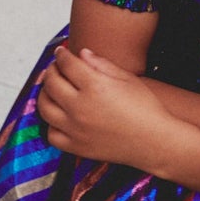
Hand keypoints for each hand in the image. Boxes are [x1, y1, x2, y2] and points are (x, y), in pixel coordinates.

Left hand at [38, 45, 171, 169]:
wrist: (155, 142)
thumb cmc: (146, 109)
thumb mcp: (127, 79)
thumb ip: (102, 64)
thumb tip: (82, 53)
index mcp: (95, 86)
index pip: (67, 64)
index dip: (62, 55)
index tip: (61, 53)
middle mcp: (80, 107)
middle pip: (51, 83)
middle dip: (51, 71)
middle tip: (56, 68)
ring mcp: (75, 129)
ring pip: (45, 107)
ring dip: (45, 94)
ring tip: (52, 90)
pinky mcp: (76, 147)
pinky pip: (51, 134)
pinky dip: (51, 124)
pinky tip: (59, 117)